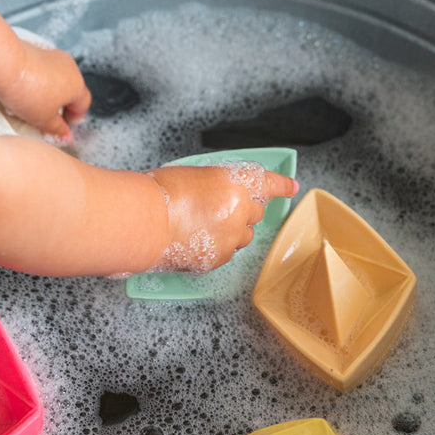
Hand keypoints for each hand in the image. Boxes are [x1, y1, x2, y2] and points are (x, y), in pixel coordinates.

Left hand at [0, 42, 90, 141]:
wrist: (4, 65)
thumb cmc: (25, 90)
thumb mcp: (43, 120)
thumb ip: (58, 130)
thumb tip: (65, 136)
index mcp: (77, 85)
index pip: (83, 104)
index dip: (74, 118)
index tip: (64, 126)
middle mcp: (69, 68)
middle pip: (71, 90)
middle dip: (61, 105)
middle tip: (47, 117)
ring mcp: (53, 56)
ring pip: (57, 78)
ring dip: (49, 92)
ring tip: (32, 104)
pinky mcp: (37, 49)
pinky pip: (43, 69)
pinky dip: (38, 80)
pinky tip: (23, 90)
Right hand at [147, 162, 297, 272]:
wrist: (142, 222)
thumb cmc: (158, 193)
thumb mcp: (192, 176)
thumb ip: (214, 186)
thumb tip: (217, 195)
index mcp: (233, 183)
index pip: (266, 182)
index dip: (280, 185)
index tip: (291, 187)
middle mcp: (238, 210)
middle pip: (255, 212)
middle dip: (243, 211)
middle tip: (219, 210)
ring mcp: (230, 237)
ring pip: (243, 236)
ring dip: (232, 231)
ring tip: (203, 227)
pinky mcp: (218, 258)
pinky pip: (226, 253)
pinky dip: (216, 248)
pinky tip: (195, 241)